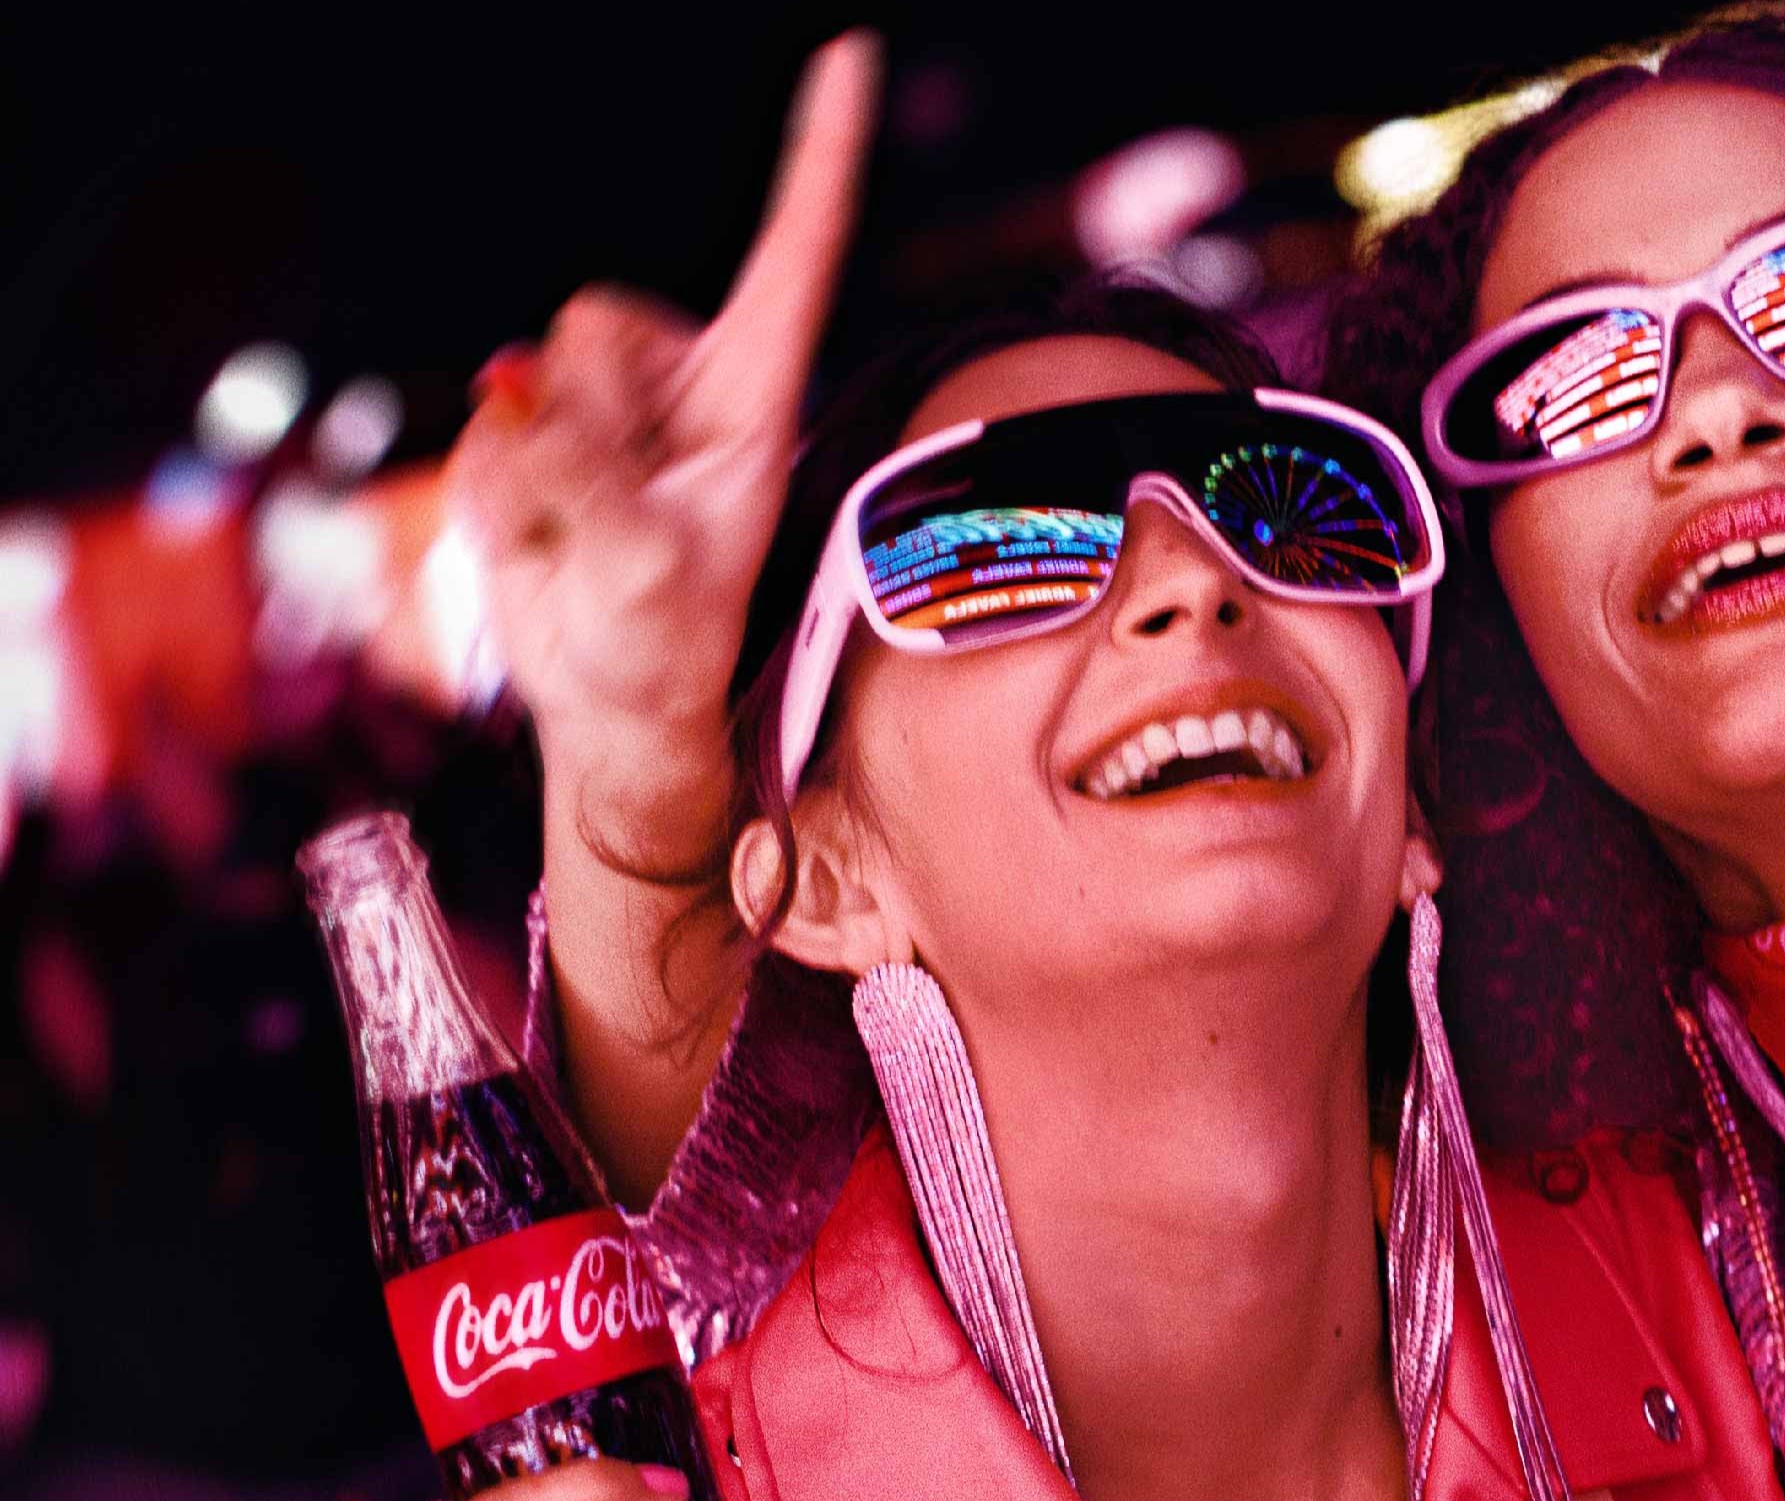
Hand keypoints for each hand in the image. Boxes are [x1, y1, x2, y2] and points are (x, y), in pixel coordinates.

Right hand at [448, 33, 877, 873]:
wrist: (610, 704)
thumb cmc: (665, 647)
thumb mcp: (646, 573)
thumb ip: (585, 475)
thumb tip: (512, 387)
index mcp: (758, 395)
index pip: (797, 254)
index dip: (820, 155)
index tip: (851, 55)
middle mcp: (684, 379)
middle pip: (599, 324)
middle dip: (589, 423)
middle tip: (623, 526)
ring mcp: (604, 400)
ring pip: (536, 371)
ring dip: (542, 467)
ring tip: (589, 540)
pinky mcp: (534, 428)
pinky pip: (486, 430)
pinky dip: (502, 495)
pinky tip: (546, 540)